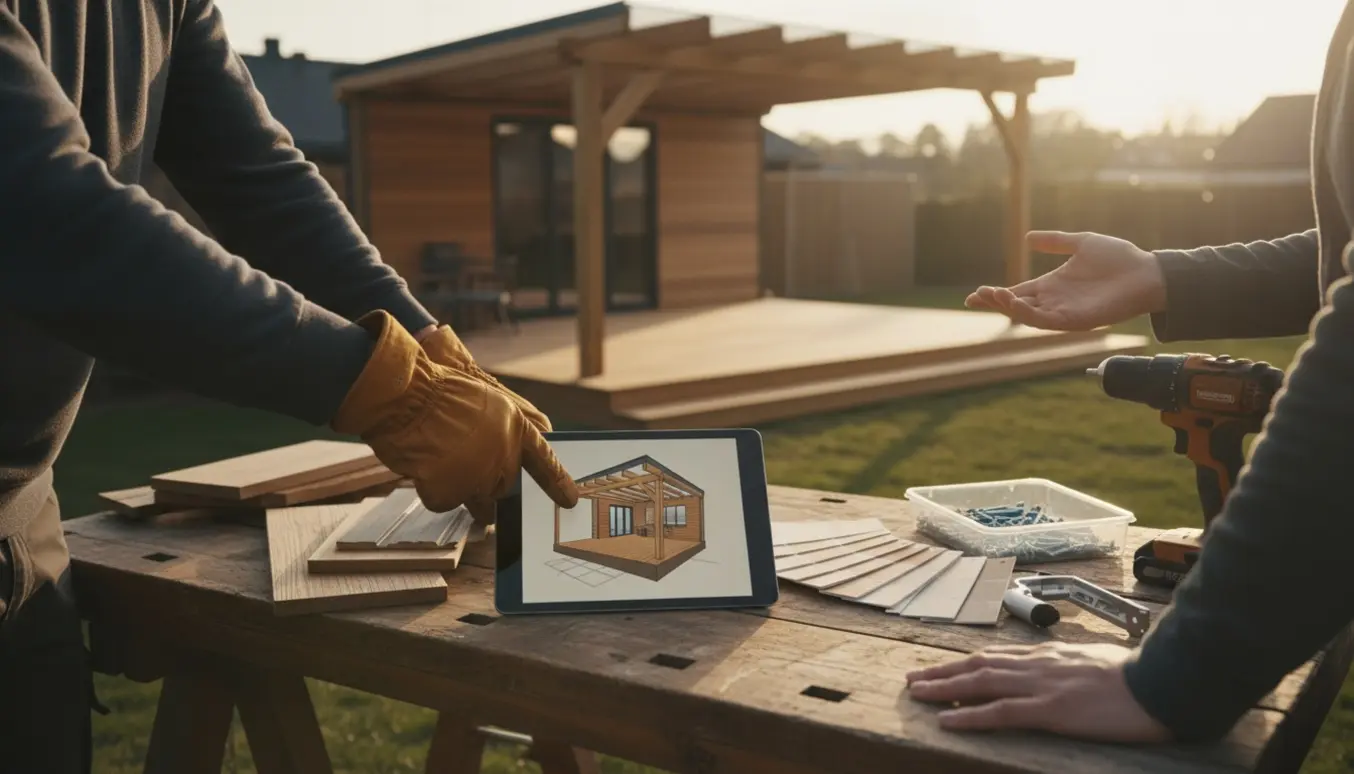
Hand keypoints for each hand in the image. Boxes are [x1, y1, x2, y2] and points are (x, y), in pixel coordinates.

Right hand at [332, 311, 578, 513]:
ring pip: (477, 501)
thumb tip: (523, 445)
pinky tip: (423, 466)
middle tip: (467, 471)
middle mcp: (503, 457)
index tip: (569, 500)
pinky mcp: (451, 493)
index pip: (544, 462)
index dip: (557, 483)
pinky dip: (432, 489)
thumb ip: (507, 426)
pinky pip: (444, 501)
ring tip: (443, 469)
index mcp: (516, 430)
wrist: (407, 397)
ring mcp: (478, 478)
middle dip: (488, 485)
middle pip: (504, 487)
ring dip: (462, 491)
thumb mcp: (489, 398)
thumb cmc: (442, 392)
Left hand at [905, 642, 1171, 743]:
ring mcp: (1042, 686)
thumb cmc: (1139, 676)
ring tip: (917, 693)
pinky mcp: (1051, 709)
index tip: (943, 667)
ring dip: (944, 688)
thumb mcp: (1097, 662)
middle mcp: (1039, 665)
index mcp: (1050, 655)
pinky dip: (970, 715)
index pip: (999, 658)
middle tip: (914, 679)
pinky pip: (1001, 712)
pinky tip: (947, 719)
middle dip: (943, 672)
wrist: (1162, 683)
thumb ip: (1073, 665)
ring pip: (981, 683)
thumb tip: (1064, 670)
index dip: (967, 663)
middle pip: (979, 665)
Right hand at [966, 231, 1167, 329]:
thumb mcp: (1081, 242)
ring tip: (994, 295)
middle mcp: (1055, 301)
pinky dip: (1029, 314)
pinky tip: (1016, 303)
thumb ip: (1055, 242)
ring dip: (1008, 308)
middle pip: (1016, 306)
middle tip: (976, 297)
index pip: (1017, 292)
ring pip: (1028, 316)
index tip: (974, 294)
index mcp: (1052, 285)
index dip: (995, 295)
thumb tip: (1028, 237)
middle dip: (994, 303)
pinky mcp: (1076, 321)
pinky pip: (1047, 321)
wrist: (1147, 272)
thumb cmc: (1119, 258)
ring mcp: (1064, 312)